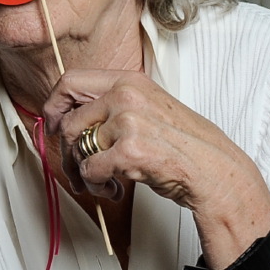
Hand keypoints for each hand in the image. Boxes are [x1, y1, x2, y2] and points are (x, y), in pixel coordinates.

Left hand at [43, 68, 269, 267]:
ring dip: (84, 172)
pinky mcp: (129, 151)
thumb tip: (66, 115)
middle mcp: (125, 96)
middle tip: (76, 168)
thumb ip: (111, 105)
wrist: (216, 172)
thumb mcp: (147, 108)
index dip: (54, 104)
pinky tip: (114, 188)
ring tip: (102, 182)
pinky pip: (90, 169)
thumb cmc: (182, 145)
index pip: (70, 82)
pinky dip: (96, 184)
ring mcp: (128, 122)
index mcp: (128, 81)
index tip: (53, 123)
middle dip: (68, 150)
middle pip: (70, 121)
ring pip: (78, 148)